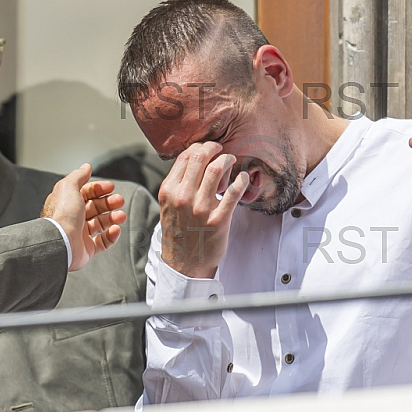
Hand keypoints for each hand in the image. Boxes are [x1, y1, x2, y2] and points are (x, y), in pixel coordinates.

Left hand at [41, 164, 126, 270]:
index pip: (86, 193)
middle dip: (109, 202)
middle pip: (96, 207)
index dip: (99, 188)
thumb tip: (86, 167)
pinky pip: (103, 241)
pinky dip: (112, 235)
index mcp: (67, 203)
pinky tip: (116, 229)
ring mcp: (80, 233)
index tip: (111, 187)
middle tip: (119, 200)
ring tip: (121, 215)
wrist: (60, 242)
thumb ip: (79, 176)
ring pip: (101, 223)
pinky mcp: (87, 248)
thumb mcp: (68, 187)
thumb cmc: (62, 216)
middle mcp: (73, 218)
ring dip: (113, 217)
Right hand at [158, 142, 249, 277]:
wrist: (184, 264)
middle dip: (214, 148)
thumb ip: (177, 184)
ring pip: (216, 169)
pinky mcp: (218, 219)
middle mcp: (182, 197)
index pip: (184, 157)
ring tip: (231, 160)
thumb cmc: (179, 232)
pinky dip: (241, 180)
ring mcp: (201, 208)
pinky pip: (234, 191)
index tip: (208, 148)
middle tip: (221, 149)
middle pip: (200, 158)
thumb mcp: (168, 205)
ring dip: (227, 160)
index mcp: (168, 191)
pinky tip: (242, 178)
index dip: (199, 147)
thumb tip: (193, 159)